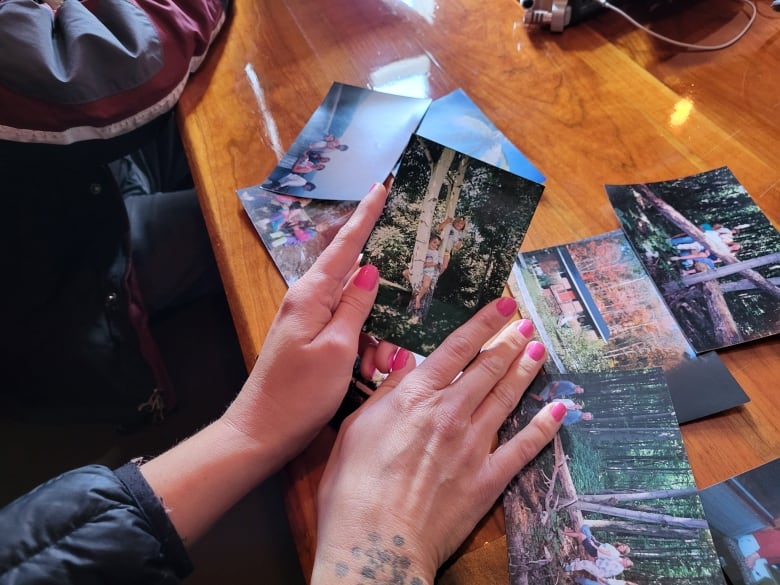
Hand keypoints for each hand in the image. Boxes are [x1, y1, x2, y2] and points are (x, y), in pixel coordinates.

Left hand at [221, 181, 391, 469]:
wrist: (261, 431)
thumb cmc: (299, 393)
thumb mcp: (337, 349)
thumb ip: (354, 306)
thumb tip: (368, 269)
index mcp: (311, 295)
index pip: (345, 246)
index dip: (365, 216)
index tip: (381, 186)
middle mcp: (308, 301)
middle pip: (355, 278)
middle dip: (382, 298)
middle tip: (393, 329)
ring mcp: (309, 321)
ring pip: (356, 310)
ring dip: (375, 335)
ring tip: (377, 369)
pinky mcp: (312, 340)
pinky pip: (348, 330)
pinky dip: (364, 346)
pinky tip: (371, 369)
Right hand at [312, 299, 565, 584]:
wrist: (376, 541)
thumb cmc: (354, 486)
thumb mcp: (358, 426)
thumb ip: (387, 391)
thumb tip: (406, 363)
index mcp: (417, 397)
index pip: (457, 348)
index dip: (484, 323)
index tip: (503, 306)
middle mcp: (450, 412)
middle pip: (488, 368)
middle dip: (510, 342)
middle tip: (527, 325)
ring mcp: (473, 445)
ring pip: (507, 397)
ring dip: (526, 370)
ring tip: (540, 349)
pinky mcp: (488, 478)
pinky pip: (523, 447)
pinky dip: (544, 426)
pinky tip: (559, 409)